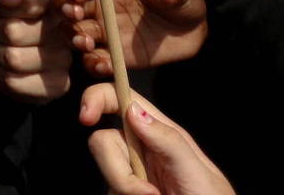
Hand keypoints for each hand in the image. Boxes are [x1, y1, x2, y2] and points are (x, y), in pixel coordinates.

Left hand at [0, 0, 73, 102]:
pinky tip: (13, 69)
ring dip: (0, 53)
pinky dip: (4, 76)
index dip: (19, 6)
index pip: (34, 1)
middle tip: (5, 30)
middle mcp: (65, 30)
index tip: (5, 7)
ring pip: (13, 58)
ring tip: (8, 48)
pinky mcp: (57, 85)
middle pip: (12, 32)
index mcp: (54, 2)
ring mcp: (64, 59)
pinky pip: (16, 82)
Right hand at [65, 0, 209, 73]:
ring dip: (75, 37)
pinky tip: (103, 66)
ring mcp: (103, 30)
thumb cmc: (183, 1)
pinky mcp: (111, 54)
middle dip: (66, 11)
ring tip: (87, 43)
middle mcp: (101, 4)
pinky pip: (94, 59)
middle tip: (75, 19)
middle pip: (70, 4)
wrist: (190, 32)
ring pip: (75, 32)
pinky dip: (94, 64)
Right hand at [79, 83, 232, 194]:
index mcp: (159, 133)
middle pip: (102, 142)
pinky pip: (108, 193)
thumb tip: (133, 110)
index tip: (86, 116)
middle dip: (116, 170)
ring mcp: (130, 176)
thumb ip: (169, 141)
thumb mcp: (197, 172)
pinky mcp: (122, 193)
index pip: (121, 100)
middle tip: (147, 194)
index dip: (97, 98)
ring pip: (105, 174)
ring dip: (124, 190)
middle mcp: (140, 151)